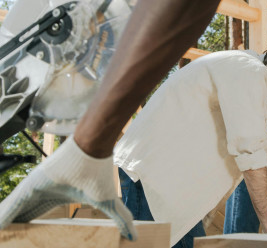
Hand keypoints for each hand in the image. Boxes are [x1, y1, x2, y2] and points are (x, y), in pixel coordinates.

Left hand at [0, 136, 135, 240]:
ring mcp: (34, 188)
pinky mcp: (28, 186)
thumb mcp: (107, 201)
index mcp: (58, 196)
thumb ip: (120, 218)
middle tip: (13, 240)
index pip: (40, 214)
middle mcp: (44, 191)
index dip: (33, 228)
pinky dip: (4, 218)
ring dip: (9, 223)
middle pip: (25, 213)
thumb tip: (134, 236)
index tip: (28, 240)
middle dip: (18, 226)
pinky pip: (10, 208)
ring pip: (15, 211)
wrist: (91, 148)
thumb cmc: (96, 172)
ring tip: (4, 235)